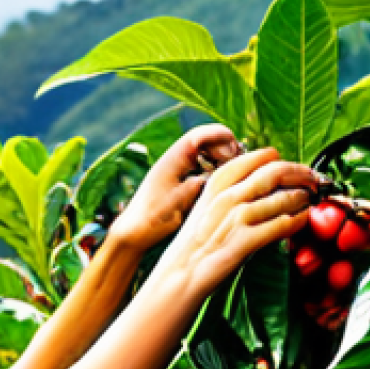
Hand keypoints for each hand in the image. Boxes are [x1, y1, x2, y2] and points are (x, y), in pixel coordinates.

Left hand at [110, 123, 244, 254]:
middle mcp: (172, 159)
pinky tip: (216, 183)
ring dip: (217, 159)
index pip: (200, 134)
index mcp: (173, 158)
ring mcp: (173, 170)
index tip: (237, 149)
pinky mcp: (174, 182)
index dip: (222, 137)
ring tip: (230, 172)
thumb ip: (204, 182)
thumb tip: (224, 172)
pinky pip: (196, 168)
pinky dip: (209, 170)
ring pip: (201, 155)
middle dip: (222, 147)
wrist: (131, 234)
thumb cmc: (153, 217)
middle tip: (238, 162)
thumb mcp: (182, 200)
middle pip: (203, 141)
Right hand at [152, 146, 320, 301]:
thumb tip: (260, 189)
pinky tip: (303, 219)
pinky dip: (298, 220)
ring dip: (302, 197)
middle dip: (300, 173)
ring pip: (283, 197)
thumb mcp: (205, 210)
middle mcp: (227, 197)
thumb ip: (229, 195)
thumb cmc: (192, 247)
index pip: (257, 157)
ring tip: (308, 200)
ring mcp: (236, 218)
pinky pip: (282, 224)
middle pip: (275, 171)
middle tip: (312, 179)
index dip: (279, 160)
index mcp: (216, 185)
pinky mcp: (245, 241)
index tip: (291, 165)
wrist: (178, 277)